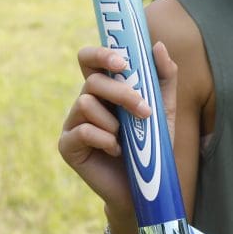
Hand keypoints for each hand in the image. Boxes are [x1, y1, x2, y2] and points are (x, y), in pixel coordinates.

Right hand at [58, 41, 177, 216]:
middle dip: (121, 92)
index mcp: (105, 90)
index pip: (91, 60)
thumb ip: (164, 78)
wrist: (145, 188)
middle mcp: (86, 102)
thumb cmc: (151, 146)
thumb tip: (158, 46)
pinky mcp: (68, 146)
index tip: (122, 61)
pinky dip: (104, 139)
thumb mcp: (164, 109)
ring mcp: (73, 123)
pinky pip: (82, 130)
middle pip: (92, 81)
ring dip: (114, 121)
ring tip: (126, 139)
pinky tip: (115, 151)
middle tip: (144, 110)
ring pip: (86, 103)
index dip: (100, 54)